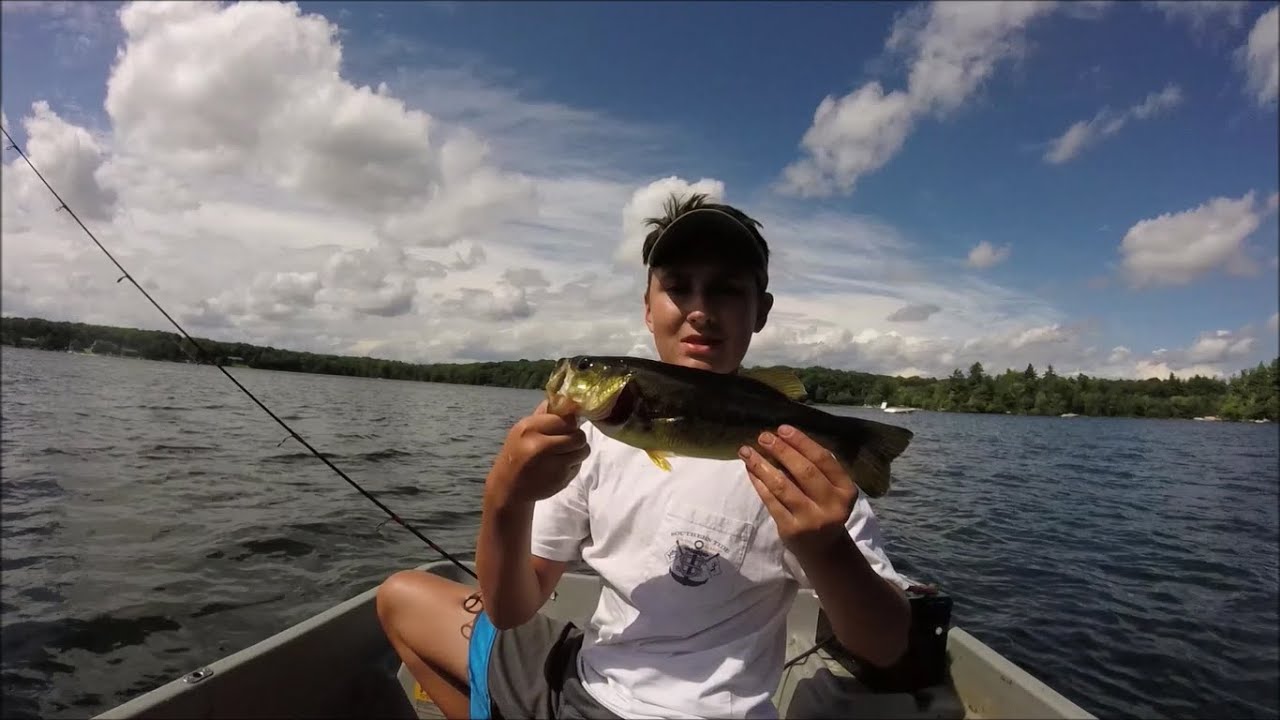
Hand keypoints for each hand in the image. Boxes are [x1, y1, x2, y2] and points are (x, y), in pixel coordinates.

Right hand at [485, 400, 588, 508]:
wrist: (507, 487)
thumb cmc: (517, 454)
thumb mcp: (522, 431)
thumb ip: (543, 416)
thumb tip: (564, 398)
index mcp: (529, 428)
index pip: (565, 419)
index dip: (569, 423)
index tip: (565, 428)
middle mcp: (540, 445)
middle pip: (578, 435)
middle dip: (577, 438)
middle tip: (566, 443)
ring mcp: (551, 464)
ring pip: (583, 450)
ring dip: (578, 452)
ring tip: (564, 455)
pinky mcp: (559, 478)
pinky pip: (579, 465)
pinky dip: (573, 465)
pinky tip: (559, 468)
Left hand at [739, 424, 856, 558]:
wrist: (823, 548)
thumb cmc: (824, 508)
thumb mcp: (831, 490)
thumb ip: (815, 468)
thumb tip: (782, 439)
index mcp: (845, 489)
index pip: (823, 460)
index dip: (802, 442)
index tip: (782, 429)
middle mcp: (832, 505)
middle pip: (804, 472)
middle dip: (782, 451)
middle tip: (763, 436)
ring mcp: (811, 519)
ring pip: (783, 486)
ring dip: (762, 465)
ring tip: (747, 451)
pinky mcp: (791, 530)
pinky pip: (771, 501)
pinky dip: (759, 483)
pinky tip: (750, 470)